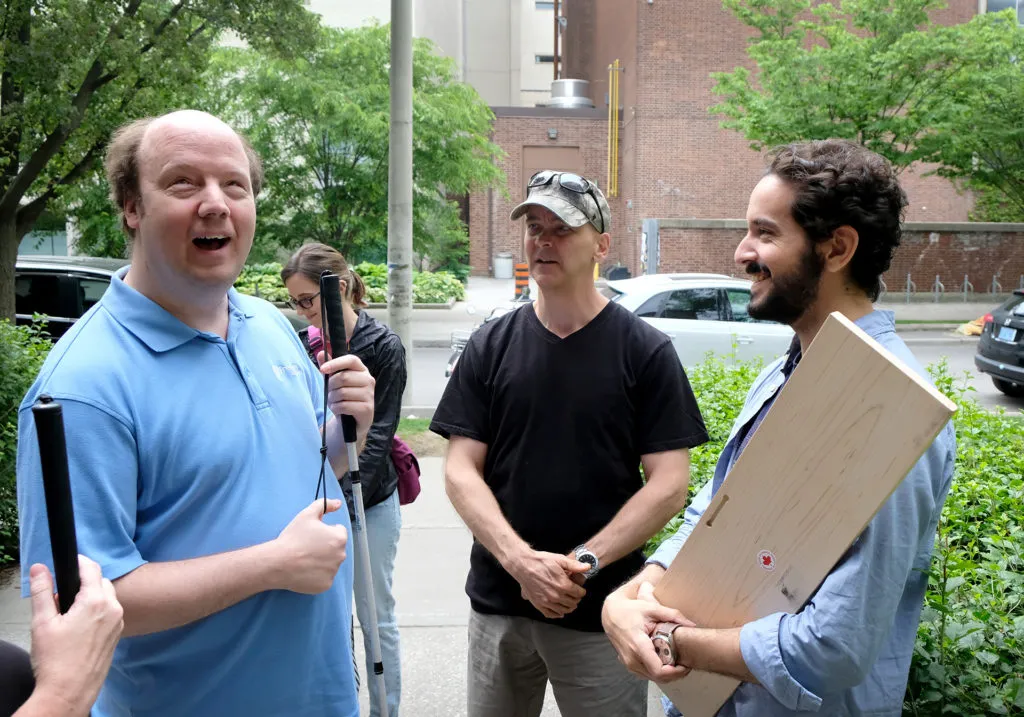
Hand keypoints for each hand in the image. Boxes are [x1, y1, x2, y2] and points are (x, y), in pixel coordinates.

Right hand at [28, 556, 122, 716]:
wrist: (69, 692)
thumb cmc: (55, 661)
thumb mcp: (42, 622)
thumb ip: (42, 591)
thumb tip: (40, 568)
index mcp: (96, 601)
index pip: (91, 568)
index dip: (78, 562)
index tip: (67, 563)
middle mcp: (113, 609)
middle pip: (100, 582)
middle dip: (82, 583)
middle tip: (60, 598)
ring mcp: (118, 622)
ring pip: (105, 597)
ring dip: (90, 598)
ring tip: (67, 615)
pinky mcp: (117, 634)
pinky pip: (109, 613)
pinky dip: (96, 612)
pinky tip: (78, 627)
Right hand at [273, 499, 348, 593]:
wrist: (278, 562)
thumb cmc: (293, 538)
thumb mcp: (307, 515)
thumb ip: (324, 505)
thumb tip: (338, 503)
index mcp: (339, 538)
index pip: (338, 532)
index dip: (324, 532)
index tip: (312, 536)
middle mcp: (341, 555)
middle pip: (335, 549)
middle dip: (325, 547)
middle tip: (307, 548)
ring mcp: (333, 572)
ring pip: (330, 563)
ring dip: (321, 561)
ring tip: (304, 559)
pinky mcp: (325, 585)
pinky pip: (324, 578)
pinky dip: (316, 575)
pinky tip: (304, 570)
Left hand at [318, 353, 374, 442]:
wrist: (352, 421)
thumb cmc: (343, 398)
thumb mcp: (334, 382)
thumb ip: (329, 367)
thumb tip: (321, 353)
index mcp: (362, 370)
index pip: (351, 360)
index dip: (336, 363)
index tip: (322, 369)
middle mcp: (369, 380)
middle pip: (344, 377)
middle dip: (331, 386)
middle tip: (330, 392)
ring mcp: (370, 395)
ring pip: (343, 392)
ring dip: (332, 399)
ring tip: (334, 401)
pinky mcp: (367, 409)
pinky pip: (345, 405)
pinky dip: (336, 408)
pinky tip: (338, 409)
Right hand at [508, 550, 588, 618]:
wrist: (523, 565)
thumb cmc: (541, 561)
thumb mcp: (559, 559)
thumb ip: (574, 565)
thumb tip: (588, 567)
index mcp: (563, 585)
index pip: (579, 594)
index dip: (581, 591)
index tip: (580, 589)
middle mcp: (556, 596)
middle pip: (573, 603)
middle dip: (576, 599)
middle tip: (574, 594)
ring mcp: (547, 602)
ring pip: (564, 610)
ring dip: (568, 607)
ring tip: (568, 602)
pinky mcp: (539, 604)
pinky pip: (551, 614)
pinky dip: (557, 614)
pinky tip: (559, 610)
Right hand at [602, 579, 692, 683]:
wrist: (610, 614)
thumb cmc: (628, 610)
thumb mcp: (651, 608)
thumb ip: (672, 615)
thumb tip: (691, 624)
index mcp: (638, 646)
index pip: (658, 671)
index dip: (675, 672)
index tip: (685, 665)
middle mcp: (632, 659)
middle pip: (658, 678)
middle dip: (675, 674)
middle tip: (685, 664)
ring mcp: (629, 663)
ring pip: (653, 678)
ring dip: (667, 675)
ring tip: (677, 663)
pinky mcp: (629, 665)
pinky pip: (646, 674)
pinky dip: (658, 672)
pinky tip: (664, 662)